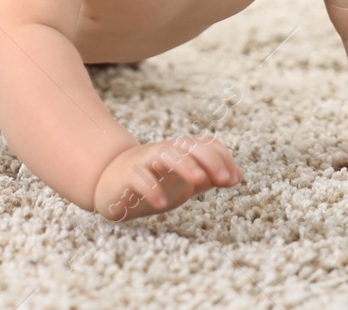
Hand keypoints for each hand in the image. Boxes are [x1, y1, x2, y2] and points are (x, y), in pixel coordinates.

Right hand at [93, 135, 241, 220]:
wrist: (110, 181)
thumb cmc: (154, 180)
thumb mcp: (184, 180)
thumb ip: (208, 177)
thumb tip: (237, 176)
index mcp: (181, 152)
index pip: (205, 145)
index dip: (222, 158)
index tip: (234, 179)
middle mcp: (164, 152)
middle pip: (188, 146)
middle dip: (208, 160)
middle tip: (224, 179)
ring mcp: (145, 162)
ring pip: (165, 155)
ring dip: (184, 165)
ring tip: (199, 181)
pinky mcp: (127, 177)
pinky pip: (139, 178)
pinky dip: (150, 188)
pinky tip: (161, 203)